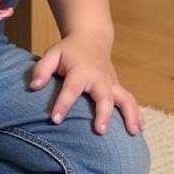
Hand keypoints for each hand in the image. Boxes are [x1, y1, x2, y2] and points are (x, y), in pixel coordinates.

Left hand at [29, 36, 143, 135]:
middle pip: (104, 96)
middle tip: (100, 131)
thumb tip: (34, 86)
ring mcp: (111, 83)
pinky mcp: (118, 88)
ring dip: (130, 115)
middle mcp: (99, 78)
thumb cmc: (69, 51)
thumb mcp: (52, 54)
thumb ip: (42, 69)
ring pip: (125, 99)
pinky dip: (137, 114)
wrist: (92, 39)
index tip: (55, 120)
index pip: (71, 88)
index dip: (63, 104)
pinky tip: (139, 129)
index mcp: (81, 70)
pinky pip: (131, 101)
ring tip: (133, 133)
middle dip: (103, 113)